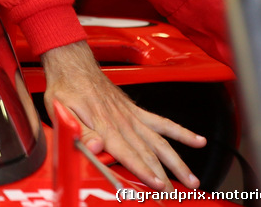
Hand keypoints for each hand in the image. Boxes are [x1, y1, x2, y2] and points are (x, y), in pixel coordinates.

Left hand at [41, 41, 205, 191]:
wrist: (74, 65)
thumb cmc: (66, 90)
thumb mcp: (62, 111)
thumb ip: (79, 131)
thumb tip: (95, 147)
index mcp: (104, 125)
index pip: (127, 153)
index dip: (142, 170)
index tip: (156, 184)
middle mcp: (123, 122)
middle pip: (147, 153)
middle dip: (163, 175)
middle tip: (175, 194)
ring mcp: (133, 117)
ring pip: (160, 142)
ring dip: (177, 162)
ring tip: (192, 181)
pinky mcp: (137, 112)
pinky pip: (163, 122)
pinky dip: (182, 132)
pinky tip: (198, 141)